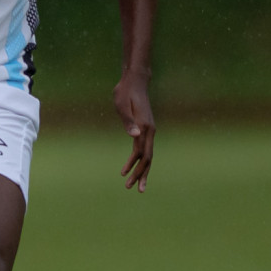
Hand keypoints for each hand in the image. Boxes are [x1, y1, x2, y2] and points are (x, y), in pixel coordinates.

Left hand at [114, 73, 154, 190]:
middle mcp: (149, 130)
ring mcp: (148, 130)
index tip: (127, 178)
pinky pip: (143, 148)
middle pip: (148, 158)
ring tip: (132, 185)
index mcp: (145, 127)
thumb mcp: (121, 105)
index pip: (143, 153)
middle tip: (131, 189)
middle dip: (140, 175)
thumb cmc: (125, 92)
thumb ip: (128, 122)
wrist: (134, 81)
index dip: (136, 168)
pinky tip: (130, 167)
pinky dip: (138, 159)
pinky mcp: (145, 128)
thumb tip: (135, 137)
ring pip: (147, 155)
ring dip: (140, 170)